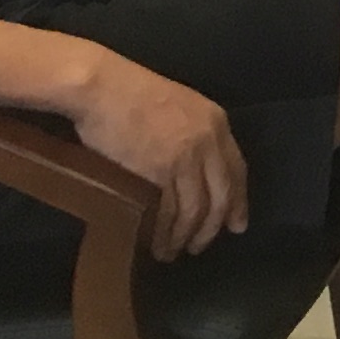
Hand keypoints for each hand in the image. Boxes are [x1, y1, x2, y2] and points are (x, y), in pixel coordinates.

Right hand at [66, 51, 249, 256]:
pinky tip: (156, 243)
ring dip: (185, 235)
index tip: (237, 224)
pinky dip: (163, 232)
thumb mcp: (178, 106)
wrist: (101, 86)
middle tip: (200, 246)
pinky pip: (167, 212)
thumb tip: (194, 170)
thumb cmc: (130, 92)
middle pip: (221, 196)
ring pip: (196, 209)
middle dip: (213, 227)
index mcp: (216, 122)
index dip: (238, 201)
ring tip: (173, 252)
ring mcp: (185, 158)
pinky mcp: (158, 171)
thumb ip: (193, 134)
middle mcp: (208, 142)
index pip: (237, 170)